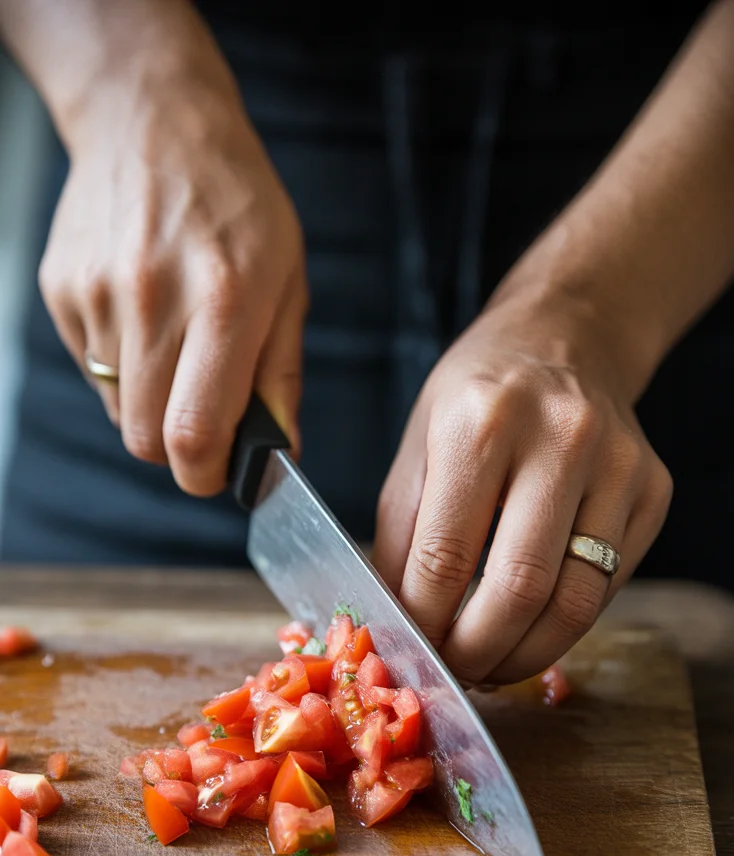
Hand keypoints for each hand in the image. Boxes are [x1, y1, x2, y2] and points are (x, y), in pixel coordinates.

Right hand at [39, 32, 305, 494]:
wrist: (151, 121)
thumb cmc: (235, 203)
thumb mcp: (287, 281)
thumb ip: (279, 375)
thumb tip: (277, 453)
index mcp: (224, 303)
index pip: (193, 436)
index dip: (205, 474)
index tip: (219, 470)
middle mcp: (154, 301)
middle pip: (146, 440)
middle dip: (177, 447)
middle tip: (204, 411)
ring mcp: (99, 296)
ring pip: (117, 410)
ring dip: (150, 401)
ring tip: (176, 343)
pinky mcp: (64, 291)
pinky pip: (93, 369)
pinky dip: (122, 364)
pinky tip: (144, 314)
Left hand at [373, 290, 672, 683]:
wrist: (564, 340)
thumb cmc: (477, 400)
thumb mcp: (416, 449)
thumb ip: (401, 540)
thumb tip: (397, 627)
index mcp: (481, 422)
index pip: (447, 556)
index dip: (425, 622)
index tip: (412, 651)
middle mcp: (560, 438)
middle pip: (519, 588)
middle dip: (478, 651)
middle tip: (455, 671)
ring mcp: (618, 465)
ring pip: (576, 603)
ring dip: (526, 655)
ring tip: (492, 665)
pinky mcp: (654, 491)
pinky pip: (607, 588)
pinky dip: (562, 626)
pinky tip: (530, 627)